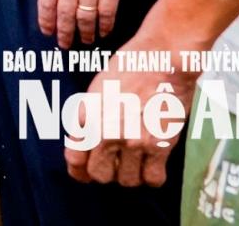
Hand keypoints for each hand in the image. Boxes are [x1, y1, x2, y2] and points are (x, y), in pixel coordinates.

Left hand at [37, 0, 141, 47]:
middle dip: (64, 33)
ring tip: (85, 42)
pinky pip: (108, 12)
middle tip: (64, 45)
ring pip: (86, 17)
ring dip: (84, 33)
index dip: (45, 21)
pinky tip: (104, 32)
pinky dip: (106, 25)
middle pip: (64, 14)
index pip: (46, 3)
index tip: (47, 32)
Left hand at [65, 38, 194, 187]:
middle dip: (105, 172)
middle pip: (100, 176)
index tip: (84, 171)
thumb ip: (85, 118)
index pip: (75, 160)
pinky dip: (152, 176)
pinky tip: (152, 163)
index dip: (79, 169)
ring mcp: (135, 140)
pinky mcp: (161, 144)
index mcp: (88, 117)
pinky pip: (153, 179)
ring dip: (130, 174)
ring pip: (127, 181)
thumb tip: (79, 144)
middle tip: (114, 161)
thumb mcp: (95, 89)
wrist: (164, 57)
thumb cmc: (129, 67)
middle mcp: (108, 132)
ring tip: (134, 160)